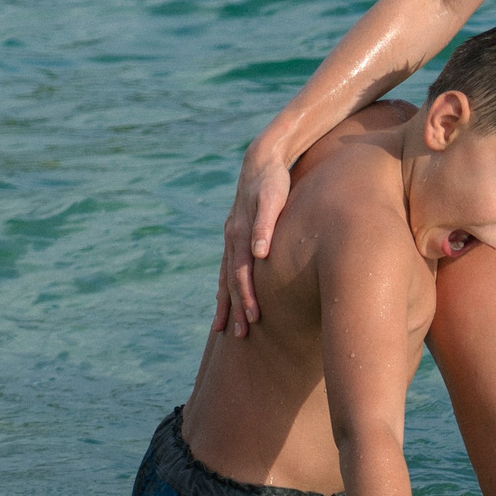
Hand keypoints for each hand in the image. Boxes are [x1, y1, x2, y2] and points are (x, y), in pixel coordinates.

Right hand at [214, 153, 291, 336]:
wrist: (261, 160)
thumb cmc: (272, 181)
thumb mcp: (272, 199)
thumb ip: (265, 226)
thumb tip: (259, 253)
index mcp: (239, 234)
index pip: (242, 274)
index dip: (247, 298)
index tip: (254, 319)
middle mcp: (231, 238)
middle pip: (230, 281)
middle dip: (234, 309)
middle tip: (238, 335)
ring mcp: (231, 237)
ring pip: (225, 276)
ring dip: (225, 303)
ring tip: (222, 328)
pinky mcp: (236, 234)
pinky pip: (228, 267)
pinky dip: (226, 286)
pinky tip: (226, 297)